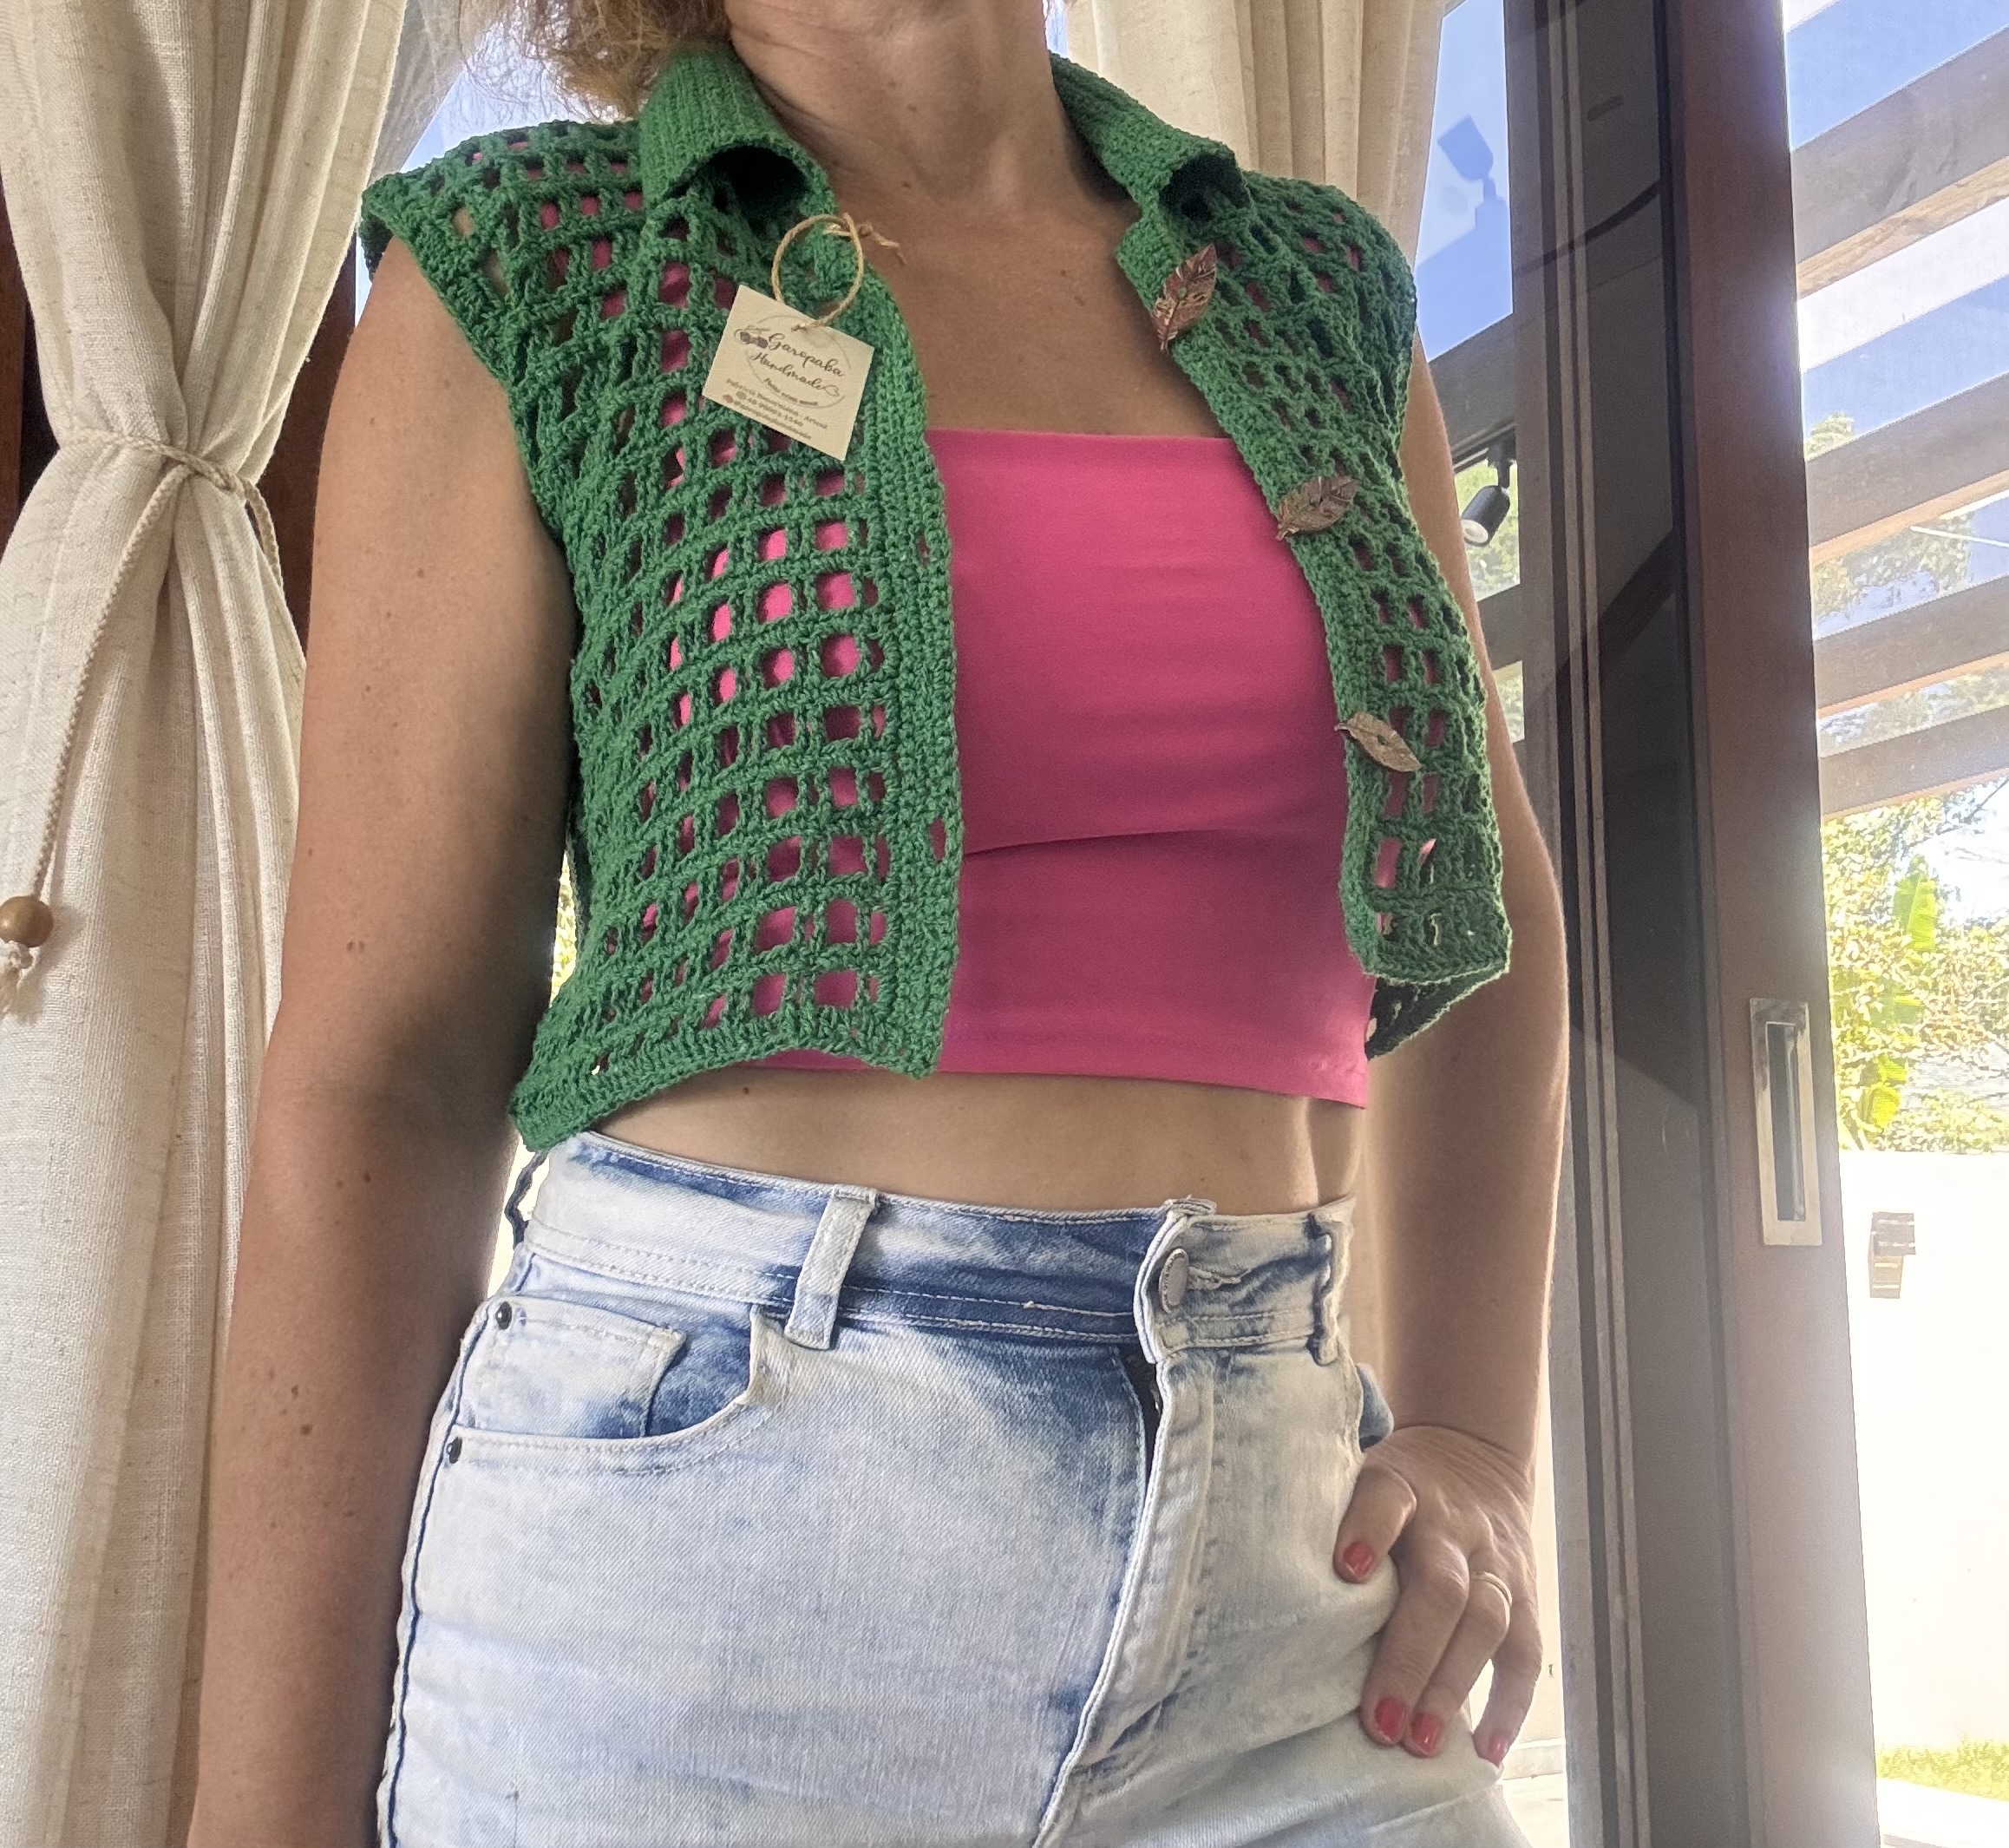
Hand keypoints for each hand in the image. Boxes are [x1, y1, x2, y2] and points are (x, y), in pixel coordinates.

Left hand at [1333, 1422, 1542, 1766]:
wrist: (1473, 1451)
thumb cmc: (1393, 1487)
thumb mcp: (1358, 1476)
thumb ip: (1328, 1518)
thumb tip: (1264, 1581)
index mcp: (1402, 1486)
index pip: (1386, 1500)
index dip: (1368, 1531)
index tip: (1345, 1573)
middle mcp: (1454, 1524)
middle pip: (1441, 1586)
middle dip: (1410, 1657)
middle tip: (1379, 1722)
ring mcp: (1496, 1559)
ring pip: (1486, 1622)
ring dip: (1452, 1687)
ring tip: (1419, 1744)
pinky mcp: (1526, 1592)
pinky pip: (1526, 1651)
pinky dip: (1510, 1704)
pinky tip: (1486, 1752)